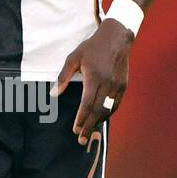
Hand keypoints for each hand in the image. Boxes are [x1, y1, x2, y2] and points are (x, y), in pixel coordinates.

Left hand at [54, 18, 131, 144]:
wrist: (117, 38)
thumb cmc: (92, 47)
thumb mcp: (73, 58)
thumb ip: (63, 77)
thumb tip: (53, 94)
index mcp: (94, 77)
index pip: (87, 104)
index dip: (81, 119)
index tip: (75, 129)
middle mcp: (107, 84)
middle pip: (98, 111)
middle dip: (89, 127)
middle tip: (81, 139)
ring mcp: (117, 86)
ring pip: (108, 110)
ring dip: (98, 122)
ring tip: (89, 131)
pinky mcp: (123, 86)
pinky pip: (115, 105)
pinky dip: (107, 114)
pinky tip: (100, 119)